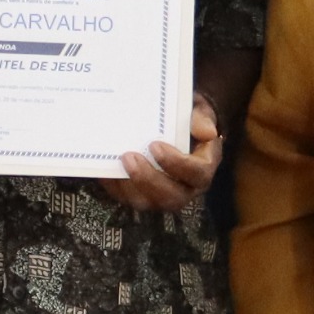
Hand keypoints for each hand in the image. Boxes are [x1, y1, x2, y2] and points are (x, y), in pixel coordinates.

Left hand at [95, 98, 221, 213]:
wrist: (173, 126)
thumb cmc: (187, 119)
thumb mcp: (197, 111)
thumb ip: (201, 119)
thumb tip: (207, 132)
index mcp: (203, 168)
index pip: (197, 174)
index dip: (177, 164)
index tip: (155, 145)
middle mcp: (185, 188)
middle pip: (172, 197)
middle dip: (149, 179)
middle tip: (130, 157)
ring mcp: (162, 196)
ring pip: (148, 202)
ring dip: (130, 186)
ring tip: (119, 161)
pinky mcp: (142, 196)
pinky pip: (127, 199)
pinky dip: (115, 187)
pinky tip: (106, 170)